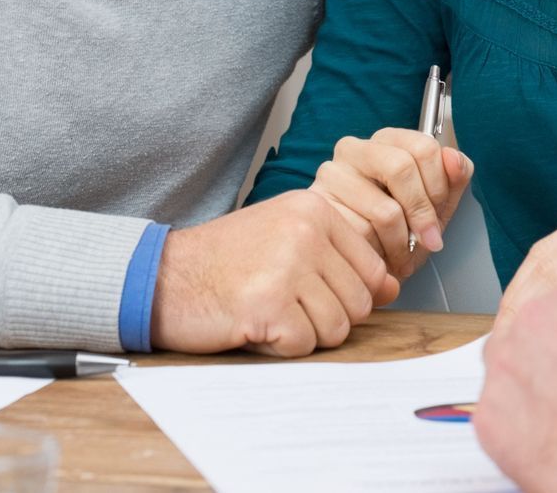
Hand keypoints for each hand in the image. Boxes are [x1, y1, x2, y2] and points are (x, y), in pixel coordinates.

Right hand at [150, 190, 400, 355]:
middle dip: (326, 317)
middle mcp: (306, 233)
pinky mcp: (268, 305)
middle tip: (286, 306)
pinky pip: (304, 345)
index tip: (312, 293)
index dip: (348, 294)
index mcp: (315, 210)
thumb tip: (392, 288)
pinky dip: (280, 346)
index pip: (373, 270)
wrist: (164, 276)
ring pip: (336, 328)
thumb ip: (339, 256)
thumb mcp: (287, 236)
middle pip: (359, 304)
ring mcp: (288, 267)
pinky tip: (254, 324)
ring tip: (269, 312)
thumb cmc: (225, 260)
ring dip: (304, 333)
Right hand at [310, 128, 471, 277]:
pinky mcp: (319, 208)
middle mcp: (354, 150)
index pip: (424, 146)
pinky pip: (362, 233)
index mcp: (386, 142)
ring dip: (401, 242)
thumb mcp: (436, 206)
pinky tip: (378, 257)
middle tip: (426, 238)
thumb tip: (454, 159)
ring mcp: (331, 176)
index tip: (439, 211)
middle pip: (402, 167)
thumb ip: (453, 179)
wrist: (365, 271)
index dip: (439, 185)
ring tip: (401, 253)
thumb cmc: (399, 234)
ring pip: (385, 209)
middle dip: (422, 212)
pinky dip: (379, 253)